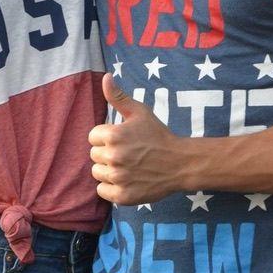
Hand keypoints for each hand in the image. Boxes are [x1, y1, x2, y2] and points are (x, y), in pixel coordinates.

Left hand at [89, 75, 189, 205]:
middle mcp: (113, 156)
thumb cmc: (158, 135)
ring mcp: (118, 177)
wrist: (180, 163)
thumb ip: (118, 96)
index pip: (93, 137)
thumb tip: (105, 77)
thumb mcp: (140, 111)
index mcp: (113, 135)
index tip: (123, 139)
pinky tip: (127, 180)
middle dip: (107, 153)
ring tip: (128, 166)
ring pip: (97, 173)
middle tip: (128, 153)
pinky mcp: (122, 196)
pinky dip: (111, 188)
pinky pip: (102, 191)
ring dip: (108, 171)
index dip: (106, 137)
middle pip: (94, 155)